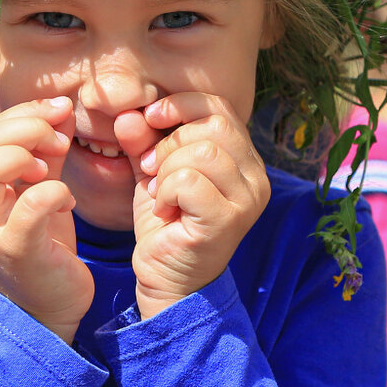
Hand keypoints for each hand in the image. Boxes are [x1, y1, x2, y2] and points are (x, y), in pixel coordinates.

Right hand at [0, 97, 93, 340]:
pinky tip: (66, 200)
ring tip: (50, 167)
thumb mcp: (39, 186)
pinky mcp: (16, 250)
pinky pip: (28, 209)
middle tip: (59, 141)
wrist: (44, 305)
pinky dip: (52, 192)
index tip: (60, 110)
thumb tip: (62, 106)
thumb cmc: (40, 240)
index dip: (26, 112)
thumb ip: (47, 149)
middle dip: (28, 129)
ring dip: (24, 156)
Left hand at [115, 93, 269, 318]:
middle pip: (213, 126)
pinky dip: (166, 191)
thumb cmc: (165, 224)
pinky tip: (164, 210)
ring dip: (166, 169)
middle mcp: (256, 177)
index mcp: (245, 159)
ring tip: (159, 194)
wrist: (166, 280)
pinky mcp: (227, 220)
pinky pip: (189, 180)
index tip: (150, 120)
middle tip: (150, 169)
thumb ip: (144, 140)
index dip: (180, 106)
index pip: (220, 108)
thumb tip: (130, 113)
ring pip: (202, 152)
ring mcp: (247, 200)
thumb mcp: (153, 172)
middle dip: (169, 142)